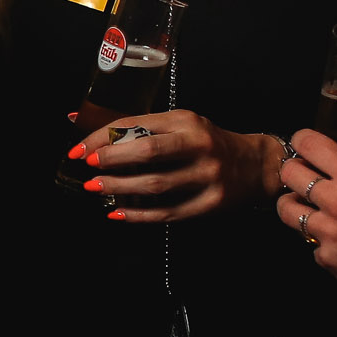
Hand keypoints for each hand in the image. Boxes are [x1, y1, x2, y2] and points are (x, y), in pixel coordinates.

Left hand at [70, 110, 279, 221]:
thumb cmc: (210, 143)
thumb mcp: (183, 125)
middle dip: (111, 159)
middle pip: (148, 151)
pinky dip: (139, 215)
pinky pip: (168, 212)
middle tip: (88, 165)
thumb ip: (145, 129)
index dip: (104, 136)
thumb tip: (96, 136)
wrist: (256, 165)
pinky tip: (118, 213)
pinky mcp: (210, 203)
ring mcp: (207, 175)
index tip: (80, 148)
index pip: (137, 125)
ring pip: (156, 184)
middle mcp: (199, 145)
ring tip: (96, 187)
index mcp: (187, 121)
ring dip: (120, 187)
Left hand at [279, 132, 336, 304]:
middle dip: (293, 170)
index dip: (301, 140)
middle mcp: (336, 201)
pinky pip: (310, 243)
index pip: (308, 144)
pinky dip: (319, 239)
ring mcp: (328, 232)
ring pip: (287, 210)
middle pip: (288, 174)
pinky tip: (336, 238)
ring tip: (308, 207)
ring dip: (295, 205)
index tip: (303, 144)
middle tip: (303, 176)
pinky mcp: (327, 258)